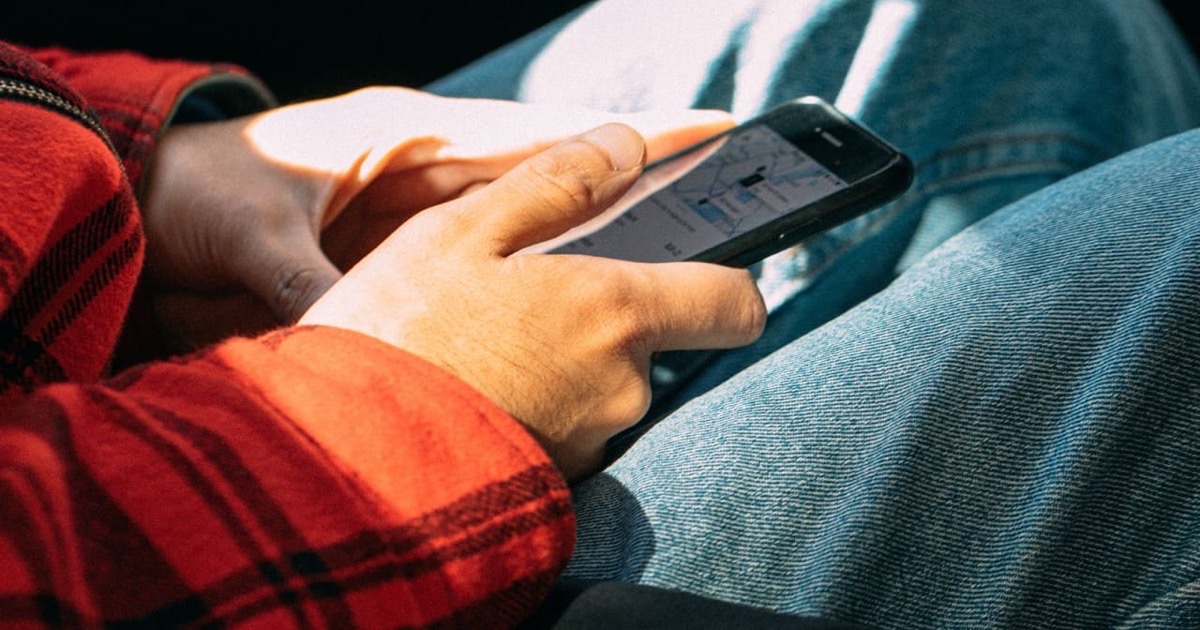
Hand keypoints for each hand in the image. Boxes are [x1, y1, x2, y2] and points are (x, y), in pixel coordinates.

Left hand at [140, 87, 734, 349]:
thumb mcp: (252, 229)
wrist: (150, 199)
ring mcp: (427, 209)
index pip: (540, 135)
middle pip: (558, 175)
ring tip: (677, 256)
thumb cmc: (198, 191)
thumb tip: (361, 340)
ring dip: (598, 235)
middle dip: (638, 181)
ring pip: (534, 221)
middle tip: (724, 197)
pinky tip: (582, 302)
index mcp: (409, 137)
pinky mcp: (411, 249)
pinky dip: (537, 276)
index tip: (709, 131)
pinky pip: (491, 262)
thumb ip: (310, 282)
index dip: (627, 136)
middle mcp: (432, 168)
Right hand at [300, 123, 765, 480]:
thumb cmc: (396, 336)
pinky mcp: (556, 486)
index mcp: (615, 312)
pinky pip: (567, 432)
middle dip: (601, 320)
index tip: (690, 269)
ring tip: (480, 349)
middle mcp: (622, 387)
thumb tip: (623, 144)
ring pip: (603, 387)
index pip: (734, 303)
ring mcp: (592, 444)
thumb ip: (554, 183)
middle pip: (651, 343)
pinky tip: (476, 394)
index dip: (723, 281)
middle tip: (518, 302)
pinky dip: (536, 409)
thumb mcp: (462, 231)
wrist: (339, 464)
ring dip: (561, 364)